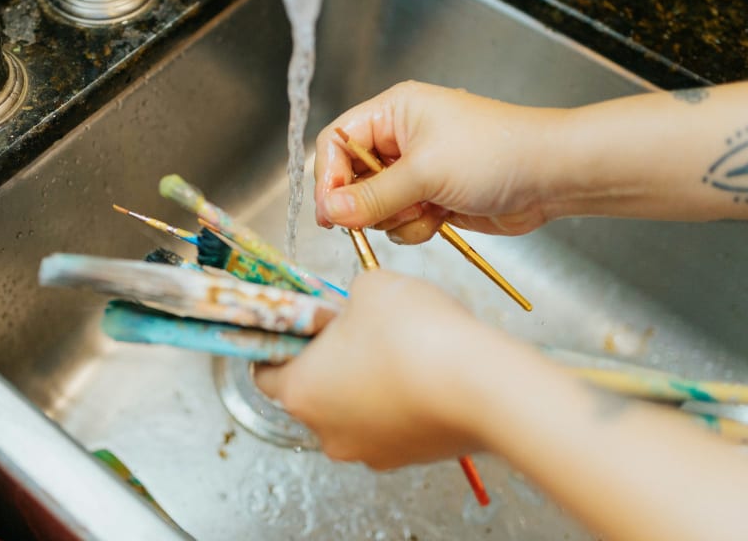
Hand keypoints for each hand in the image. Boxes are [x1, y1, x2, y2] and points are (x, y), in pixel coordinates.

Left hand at [254, 270, 508, 469]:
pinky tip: (421, 374)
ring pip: (353, 412)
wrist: (482, 384)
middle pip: (311, 393)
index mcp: (299, 390)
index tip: (301, 325)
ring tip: (397, 350)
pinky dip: (398, 403)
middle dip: (328, 361)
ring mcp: (369, 452)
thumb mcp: (370, 287)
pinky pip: (390, 425)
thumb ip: (347, 297)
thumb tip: (354, 304)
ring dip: (365, 384)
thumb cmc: (415, 334)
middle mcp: (326, 432)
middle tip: (355, 329)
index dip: (281, 342)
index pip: (265, 371)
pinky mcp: (408, 459)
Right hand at [314, 81, 565, 242]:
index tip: (331, 213)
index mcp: (393, 113)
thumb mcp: (425, 172)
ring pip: (375, 207)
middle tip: (390, 213)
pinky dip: (415, 227)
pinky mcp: (431, 198)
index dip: (329, 178)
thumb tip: (330, 211)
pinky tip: (441, 219)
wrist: (551, 177)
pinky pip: (400, 221)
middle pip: (351, 179)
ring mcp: (416, 171)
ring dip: (395, 218)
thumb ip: (372, 196)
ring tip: (427, 211)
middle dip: (367, 204)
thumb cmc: (494, 153)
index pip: (337, 143)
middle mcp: (399, 140)